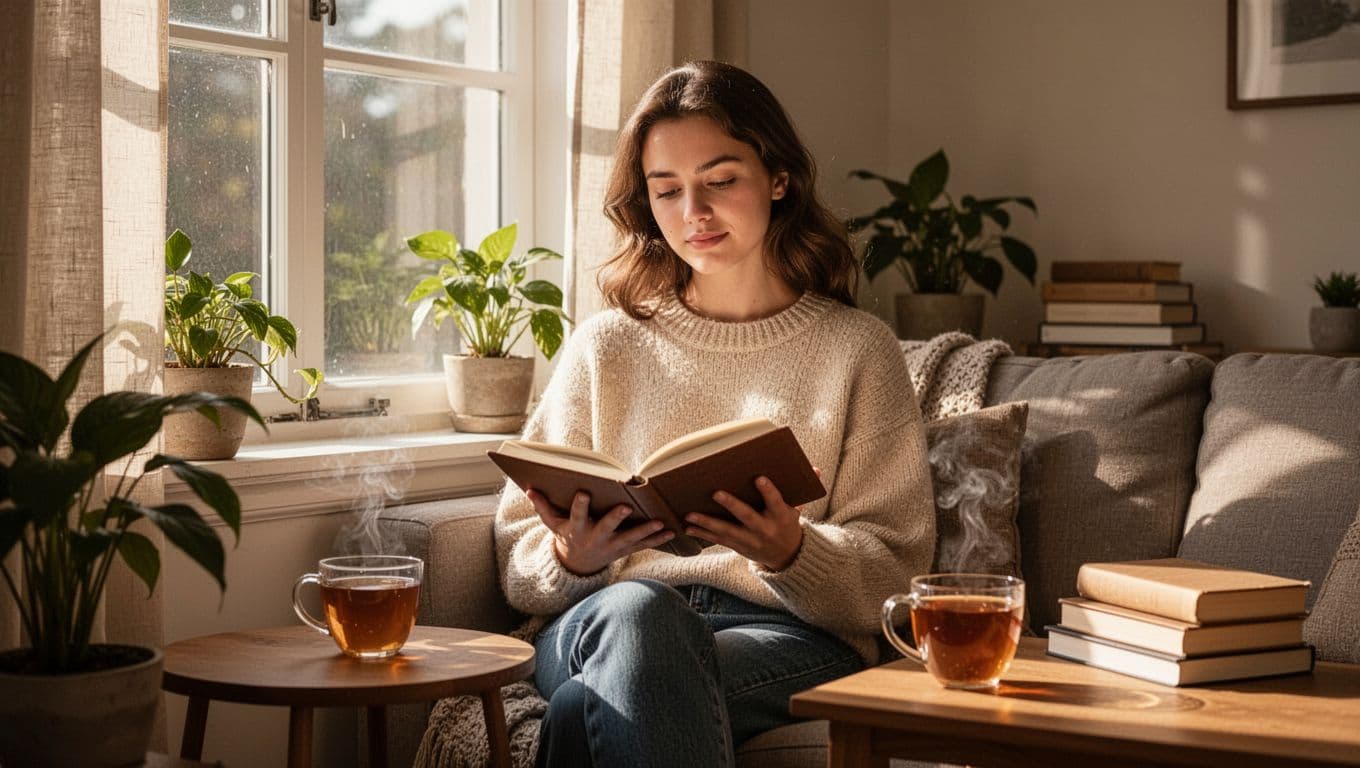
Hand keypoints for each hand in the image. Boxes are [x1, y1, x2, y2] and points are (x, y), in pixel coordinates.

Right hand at [526, 488, 674, 575]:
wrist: (578, 565)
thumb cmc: (566, 536)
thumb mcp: (552, 524)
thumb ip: (542, 506)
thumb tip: (529, 489)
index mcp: (577, 529)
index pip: (576, 515)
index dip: (579, 505)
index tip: (583, 491)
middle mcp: (595, 538)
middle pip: (605, 528)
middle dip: (615, 518)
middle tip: (625, 506)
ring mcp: (611, 546)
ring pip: (629, 539)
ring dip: (645, 531)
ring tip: (660, 523)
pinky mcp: (624, 551)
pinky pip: (642, 546)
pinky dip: (657, 540)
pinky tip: (670, 532)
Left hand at [684, 472, 815, 571]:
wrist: (787, 557)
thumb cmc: (788, 524)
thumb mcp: (798, 509)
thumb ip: (802, 491)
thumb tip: (815, 469)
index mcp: (781, 517)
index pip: (776, 502)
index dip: (768, 490)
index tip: (759, 477)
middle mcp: (765, 529)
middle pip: (747, 516)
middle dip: (731, 505)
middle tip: (716, 493)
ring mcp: (750, 540)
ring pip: (727, 531)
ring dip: (707, 522)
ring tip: (689, 514)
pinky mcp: (738, 546)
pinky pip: (718, 540)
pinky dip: (703, 533)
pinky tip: (688, 526)